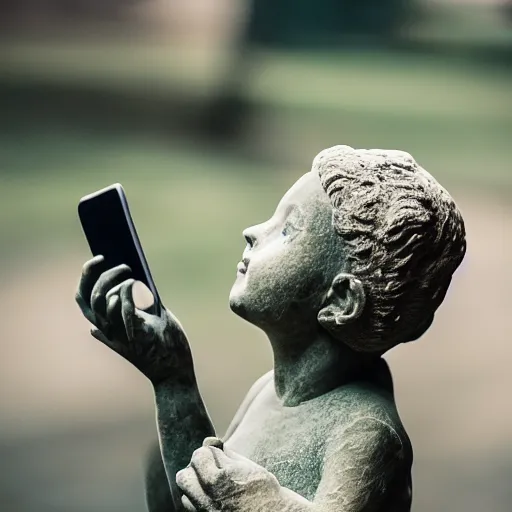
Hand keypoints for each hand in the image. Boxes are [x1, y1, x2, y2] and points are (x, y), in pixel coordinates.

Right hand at [75, 255, 192, 384]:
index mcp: (106, 327)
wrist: (175, 371)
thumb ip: (138, 302)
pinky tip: (136, 282)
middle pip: (87, 298)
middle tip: (113, 261)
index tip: (99, 259)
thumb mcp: (147, 318)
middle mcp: (107, 331)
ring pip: (101, 300)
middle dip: (94, 274)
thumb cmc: (164, 343)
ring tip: (129, 271)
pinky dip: (126, 290)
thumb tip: (133, 277)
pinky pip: (122, 307)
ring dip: (113, 279)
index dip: (86, 278)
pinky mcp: (135, 333)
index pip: (83, 300)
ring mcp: (119, 333)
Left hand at [176, 438, 281, 511]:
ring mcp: (207, 511)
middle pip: (184, 475)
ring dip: (193, 483)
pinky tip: (209, 494)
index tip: (216, 454)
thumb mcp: (247, 465)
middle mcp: (211, 497)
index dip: (207, 452)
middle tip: (210, 467)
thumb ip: (225, 453)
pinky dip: (194, 498)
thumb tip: (208, 441)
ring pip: (184, 492)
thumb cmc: (262, 488)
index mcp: (222, 478)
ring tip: (208, 481)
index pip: (199, 455)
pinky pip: (189, 506)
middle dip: (195, 467)